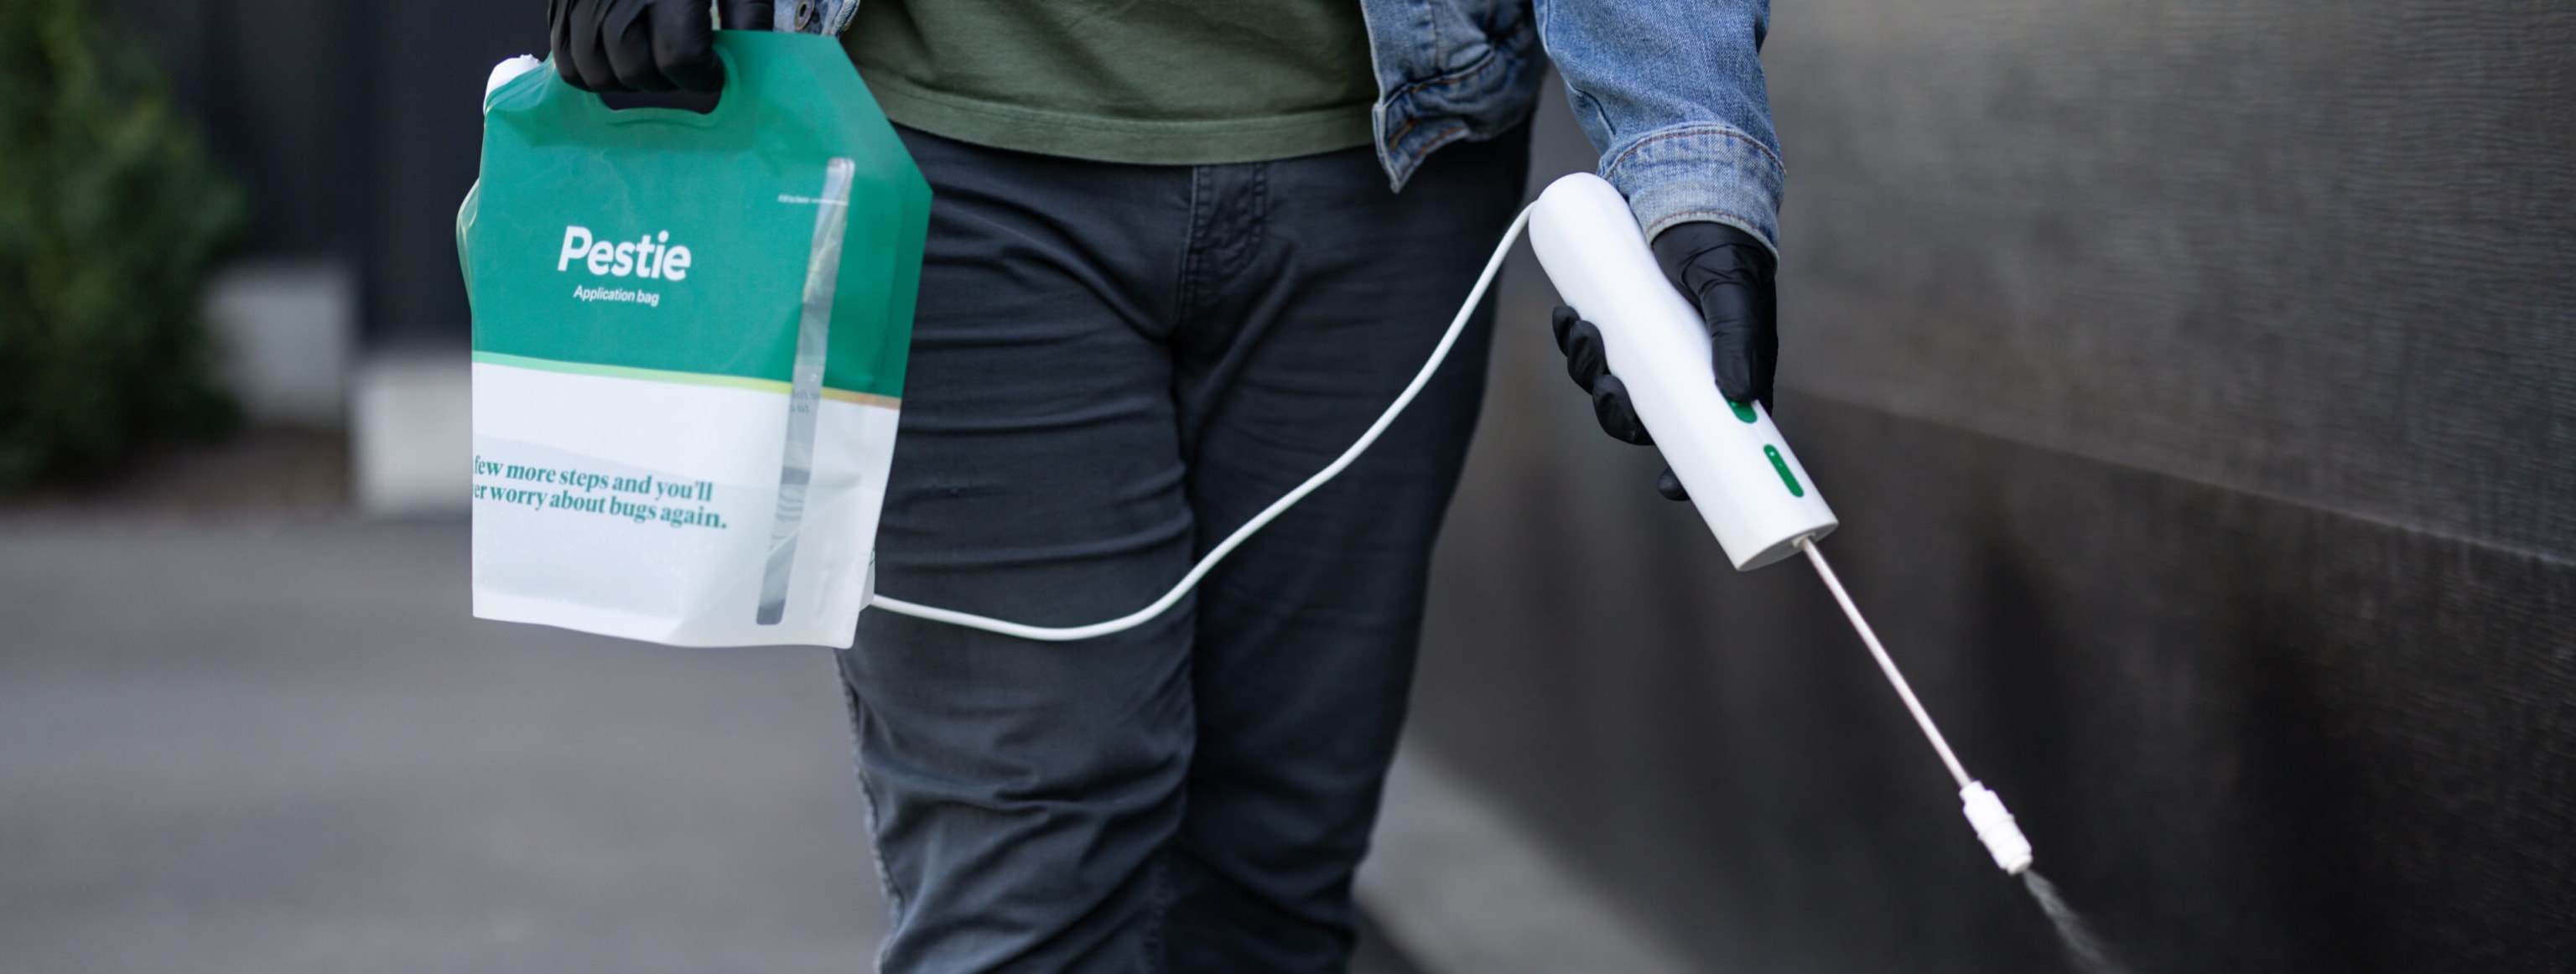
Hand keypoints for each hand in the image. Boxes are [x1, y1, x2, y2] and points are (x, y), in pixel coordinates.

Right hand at [549, 0, 773, 92]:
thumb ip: (746, 14)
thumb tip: (747, 64)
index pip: (680, 57)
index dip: (704, 75)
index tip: (714, 70)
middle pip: (636, 71)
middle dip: (668, 81)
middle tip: (683, 64)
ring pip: (596, 74)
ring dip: (629, 81)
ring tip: (651, 60)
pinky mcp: (562, 3)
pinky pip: (566, 62)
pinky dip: (592, 72)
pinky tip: (618, 58)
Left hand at [1549, 219, 1776, 502]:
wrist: (1687, 178)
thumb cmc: (1722, 239)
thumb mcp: (1732, 289)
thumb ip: (1739, 336)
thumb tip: (1740, 397)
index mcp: (1727, 369)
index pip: (1711, 436)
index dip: (1688, 469)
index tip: (1666, 488)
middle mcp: (1687, 362)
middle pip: (1646, 414)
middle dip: (1617, 410)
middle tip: (1608, 386)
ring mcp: (1649, 339)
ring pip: (1612, 379)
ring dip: (1589, 368)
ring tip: (1582, 331)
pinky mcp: (1620, 311)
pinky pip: (1592, 342)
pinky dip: (1574, 337)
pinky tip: (1567, 318)